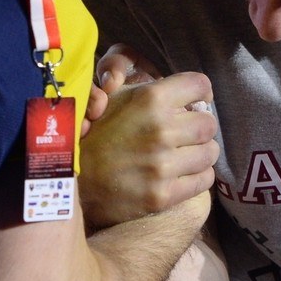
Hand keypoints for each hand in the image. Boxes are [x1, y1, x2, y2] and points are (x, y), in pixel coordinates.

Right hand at [81, 47, 218, 227]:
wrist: (71, 180)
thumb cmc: (95, 133)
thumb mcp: (114, 97)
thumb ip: (148, 88)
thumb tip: (189, 92)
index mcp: (149, 98)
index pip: (200, 85)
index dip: (200, 93)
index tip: (195, 102)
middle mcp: (159, 129)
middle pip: (209, 123)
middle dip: (199, 127)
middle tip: (186, 134)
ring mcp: (162, 165)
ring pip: (209, 153)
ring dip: (200, 153)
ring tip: (184, 155)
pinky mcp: (163, 195)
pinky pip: (203, 180)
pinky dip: (197, 177)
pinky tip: (181, 174)